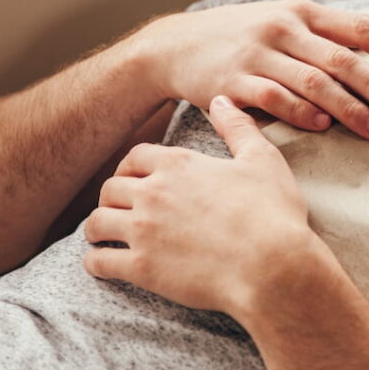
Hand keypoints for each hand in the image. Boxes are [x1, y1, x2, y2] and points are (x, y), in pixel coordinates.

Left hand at [83, 95, 318, 316]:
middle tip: (121, 210)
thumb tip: (221, 100)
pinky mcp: (141, 268)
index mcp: (179, 164)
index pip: (135, 157)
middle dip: (113, 198)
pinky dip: (96, 263)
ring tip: (106, 236)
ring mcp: (144, 231)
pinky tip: (104, 264)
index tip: (135, 179)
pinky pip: (98, 262)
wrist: (272, 267)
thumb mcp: (262, 159)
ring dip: (99, 228)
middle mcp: (153, 193)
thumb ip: (238, 127)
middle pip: (109, 189)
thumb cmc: (272, 213)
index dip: (131, 168)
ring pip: (96, 223)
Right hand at [136, 0, 368, 139]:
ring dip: (349, 108)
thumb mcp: (292, 16)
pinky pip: (272, 100)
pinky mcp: (232, 84)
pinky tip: (323, 128)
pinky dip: (300, 114)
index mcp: (303, 12)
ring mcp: (256, 56)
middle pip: (342, 60)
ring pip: (312, 82)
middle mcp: (283, 29)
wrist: (176, 45)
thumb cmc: (246, 33)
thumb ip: (341, 23)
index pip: (359, 29)